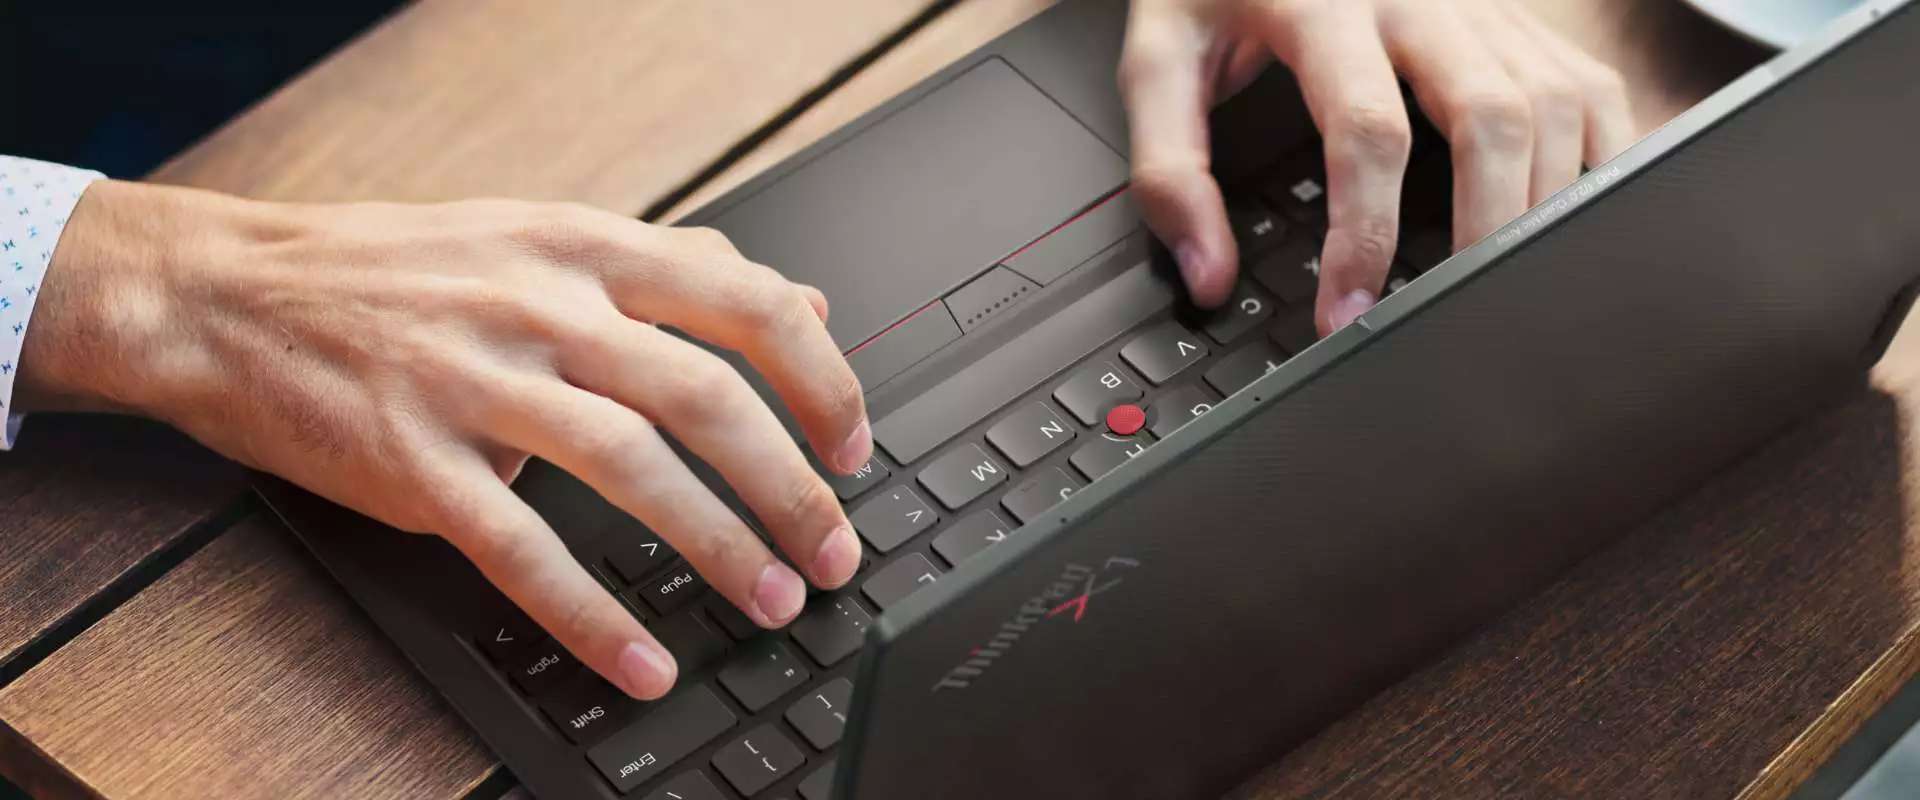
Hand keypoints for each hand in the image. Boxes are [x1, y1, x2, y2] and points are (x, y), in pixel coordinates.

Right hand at [19, 180, 871, 699]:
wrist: (229, 294)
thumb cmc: (395, 270)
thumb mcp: (544, 235)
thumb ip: (676, 266)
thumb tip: (803, 300)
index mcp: (584, 248)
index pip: (744, 302)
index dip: (819, 382)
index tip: (853, 448)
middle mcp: (541, 307)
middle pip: (705, 397)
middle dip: (790, 486)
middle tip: (834, 552)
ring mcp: (475, 382)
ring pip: (630, 468)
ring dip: (717, 546)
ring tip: (770, 600)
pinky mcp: (415, 461)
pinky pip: (521, 550)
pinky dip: (592, 615)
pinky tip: (641, 661)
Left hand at [1119, 0, 1634, 332]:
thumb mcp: (1161, 60)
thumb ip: (1170, 169)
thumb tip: (1208, 275)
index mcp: (1326, 5)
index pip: (1367, 129)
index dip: (1363, 234)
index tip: (1345, 314)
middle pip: (1491, 118)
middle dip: (1483, 231)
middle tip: (1452, 314)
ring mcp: (1483, 5)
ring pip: (1555, 105)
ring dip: (1542, 207)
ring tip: (1504, 288)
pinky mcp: (1519, 18)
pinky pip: (1588, 88)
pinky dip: (1598, 161)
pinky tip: (1569, 225)